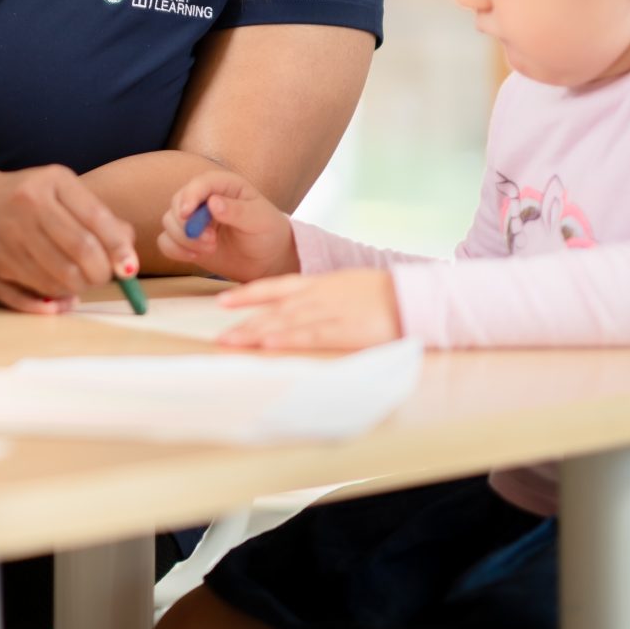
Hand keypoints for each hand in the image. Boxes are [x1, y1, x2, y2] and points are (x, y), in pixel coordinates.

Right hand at [0, 165, 135, 304]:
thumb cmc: (24, 200)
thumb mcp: (59, 194)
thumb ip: (95, 217)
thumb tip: (128, 253)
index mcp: (53, 179)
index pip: (97, 218)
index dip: (118, 248)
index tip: (130, 268)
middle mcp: (31, 200)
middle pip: (83, 248)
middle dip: (102, 272)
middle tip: (106, 278)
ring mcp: (13, 228)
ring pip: (63, 272)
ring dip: (82, 285)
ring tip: (84, 281)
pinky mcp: (0, 256)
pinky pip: (41, 284)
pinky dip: (59, 292)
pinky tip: (60, 286)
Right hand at [158, 171, 297, 281]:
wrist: (267, 260)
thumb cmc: (267, 233)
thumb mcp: (259, 220)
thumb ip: (238, 211)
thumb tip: (213, 202)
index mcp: (224, 185)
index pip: (200, 183)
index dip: (191, 195)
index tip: (187, 213)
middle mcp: (204, 198)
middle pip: (178, 202)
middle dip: (188, 223)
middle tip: (210, 241)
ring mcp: (193, 220)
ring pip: (169, 221)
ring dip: (184, 238)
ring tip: (210, 248)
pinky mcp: (186, 240)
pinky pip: (166, 241)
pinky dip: (175, 249)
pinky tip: (194, 257)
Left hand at [215, 270, 400, 350]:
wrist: (410, 296)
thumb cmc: (378, 293)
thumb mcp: (342, 285)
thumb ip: (318, 295)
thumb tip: (294, 307)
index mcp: (317, 283)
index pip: (273, 287)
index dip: (246, 294)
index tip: (222, 302)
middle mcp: (317, 296)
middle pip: (274, 310)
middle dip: (245, 323)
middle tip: (219, 336)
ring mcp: (329, 312)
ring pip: (285, 322)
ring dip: (257, 333)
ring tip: (233, 342)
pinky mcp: (344, 330)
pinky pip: (310, 335)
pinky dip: (287, 339)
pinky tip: (269, 345)